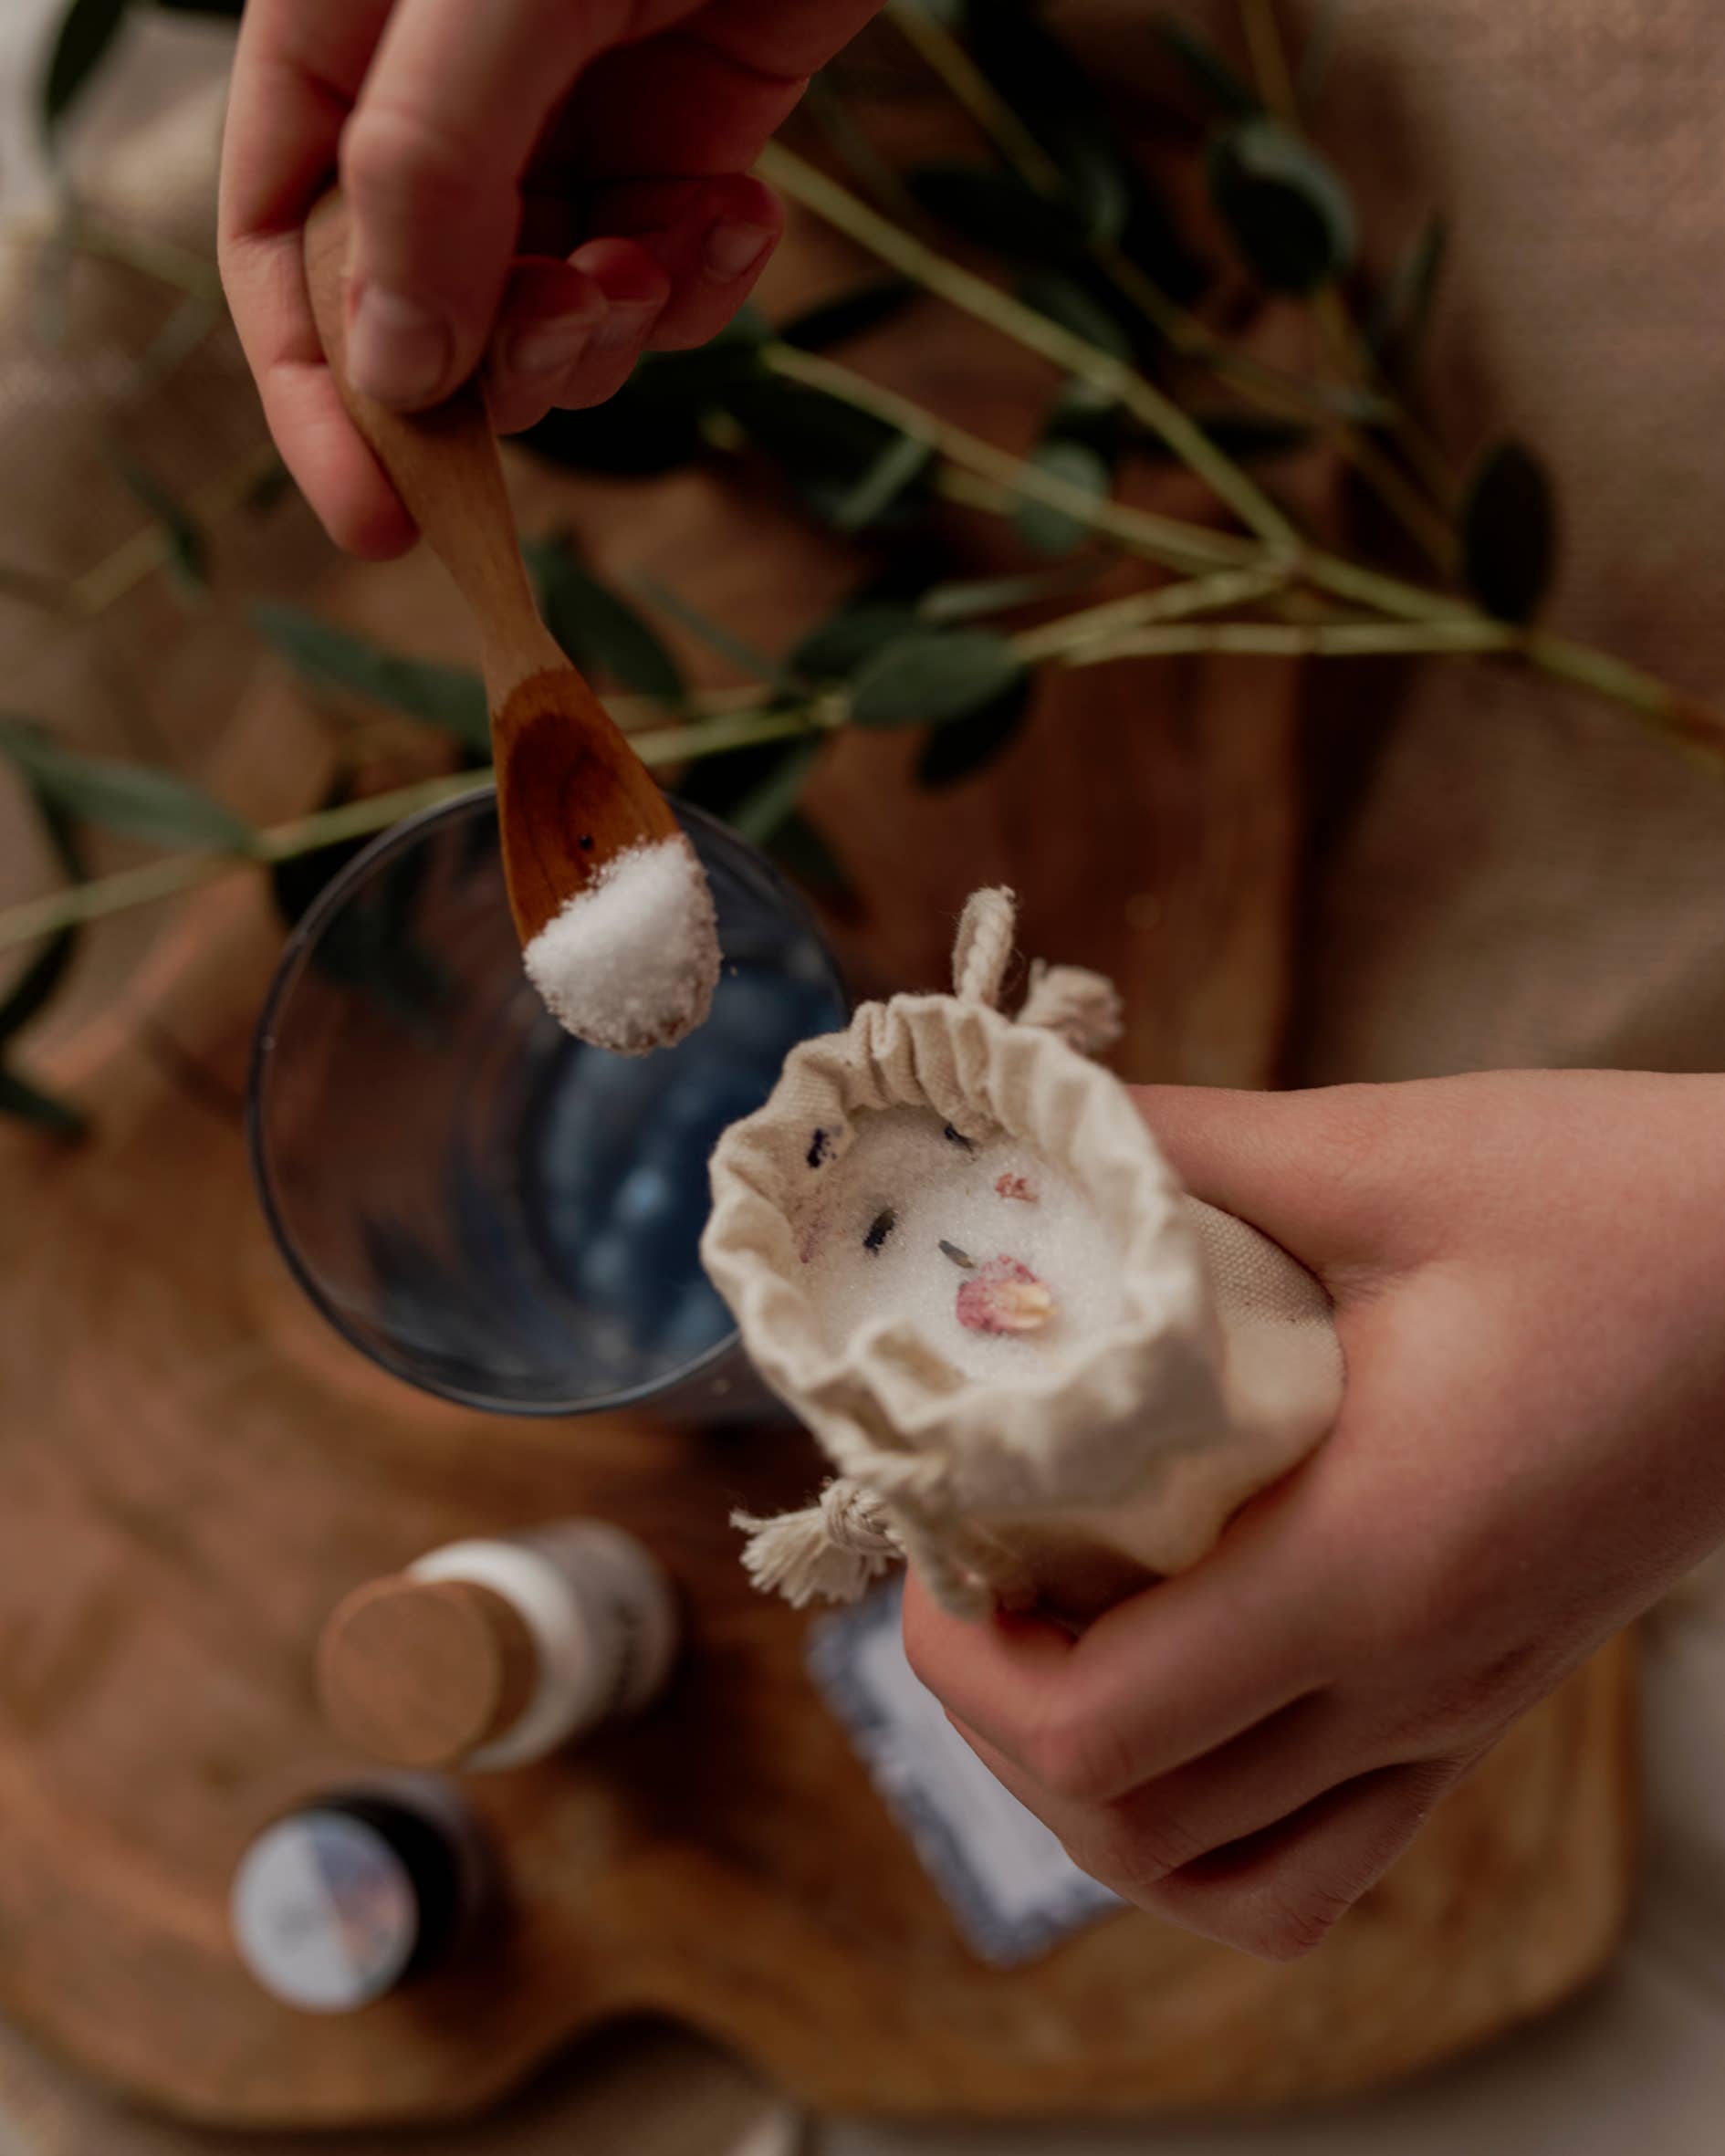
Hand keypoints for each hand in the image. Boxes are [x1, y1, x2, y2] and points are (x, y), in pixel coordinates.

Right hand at [218, 0, 880, 555]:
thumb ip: (428, 174)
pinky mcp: (688, 132)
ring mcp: (568, 119)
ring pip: (549, 313)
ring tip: (666, 245)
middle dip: (504, 357)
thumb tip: (401, 371)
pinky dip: (704, 279)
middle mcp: (445, 97)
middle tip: (584, 314)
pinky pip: (666, 270)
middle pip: (425, 311)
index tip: (384, 522)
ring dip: (611, 326)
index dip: (324, 401)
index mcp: (343, 42)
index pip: (285, 255)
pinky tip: (740, 213)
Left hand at [904, 1070, 1724, 1958]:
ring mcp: (1460, 1712)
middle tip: (972, 1572)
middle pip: (1132, 1830)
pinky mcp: (1489, 1702)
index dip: (964, 1670)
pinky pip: (1324, 1853)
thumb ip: (1184, 1145)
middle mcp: (1412, 1680)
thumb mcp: (1383, 1150)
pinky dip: (1211, 1824)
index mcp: (1371, 1560)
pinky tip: (1176, 1690)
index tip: (938, 1543)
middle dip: (998, 1722)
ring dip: (1095, 1790)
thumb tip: (1029, 1119)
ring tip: (1055, 1640)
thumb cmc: (1622, 1203)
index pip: (1101, 1737)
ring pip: (1226, 1879)